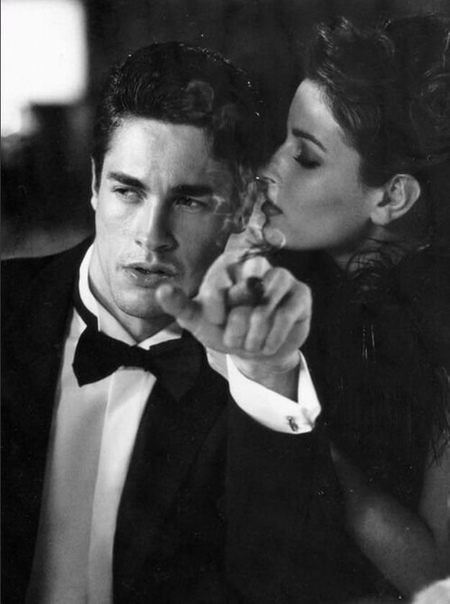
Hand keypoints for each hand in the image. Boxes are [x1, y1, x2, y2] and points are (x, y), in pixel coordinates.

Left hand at [155, 252, 311, 387]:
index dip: (216, 309)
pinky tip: (266, 345)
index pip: (219, 283)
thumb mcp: (198, 321)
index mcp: (228, 264)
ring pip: (265, 306)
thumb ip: (179, 305)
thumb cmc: (224, 329)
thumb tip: (162, 290)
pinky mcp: (301, 293)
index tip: (216, 320)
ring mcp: (282, 277)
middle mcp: (257, 264)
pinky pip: (285, 316)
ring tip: (251, 343)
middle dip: (236, 327)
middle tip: (235, 338)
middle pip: (244, 294)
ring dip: (255, 335)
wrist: (255, 351)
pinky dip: (272, 338)